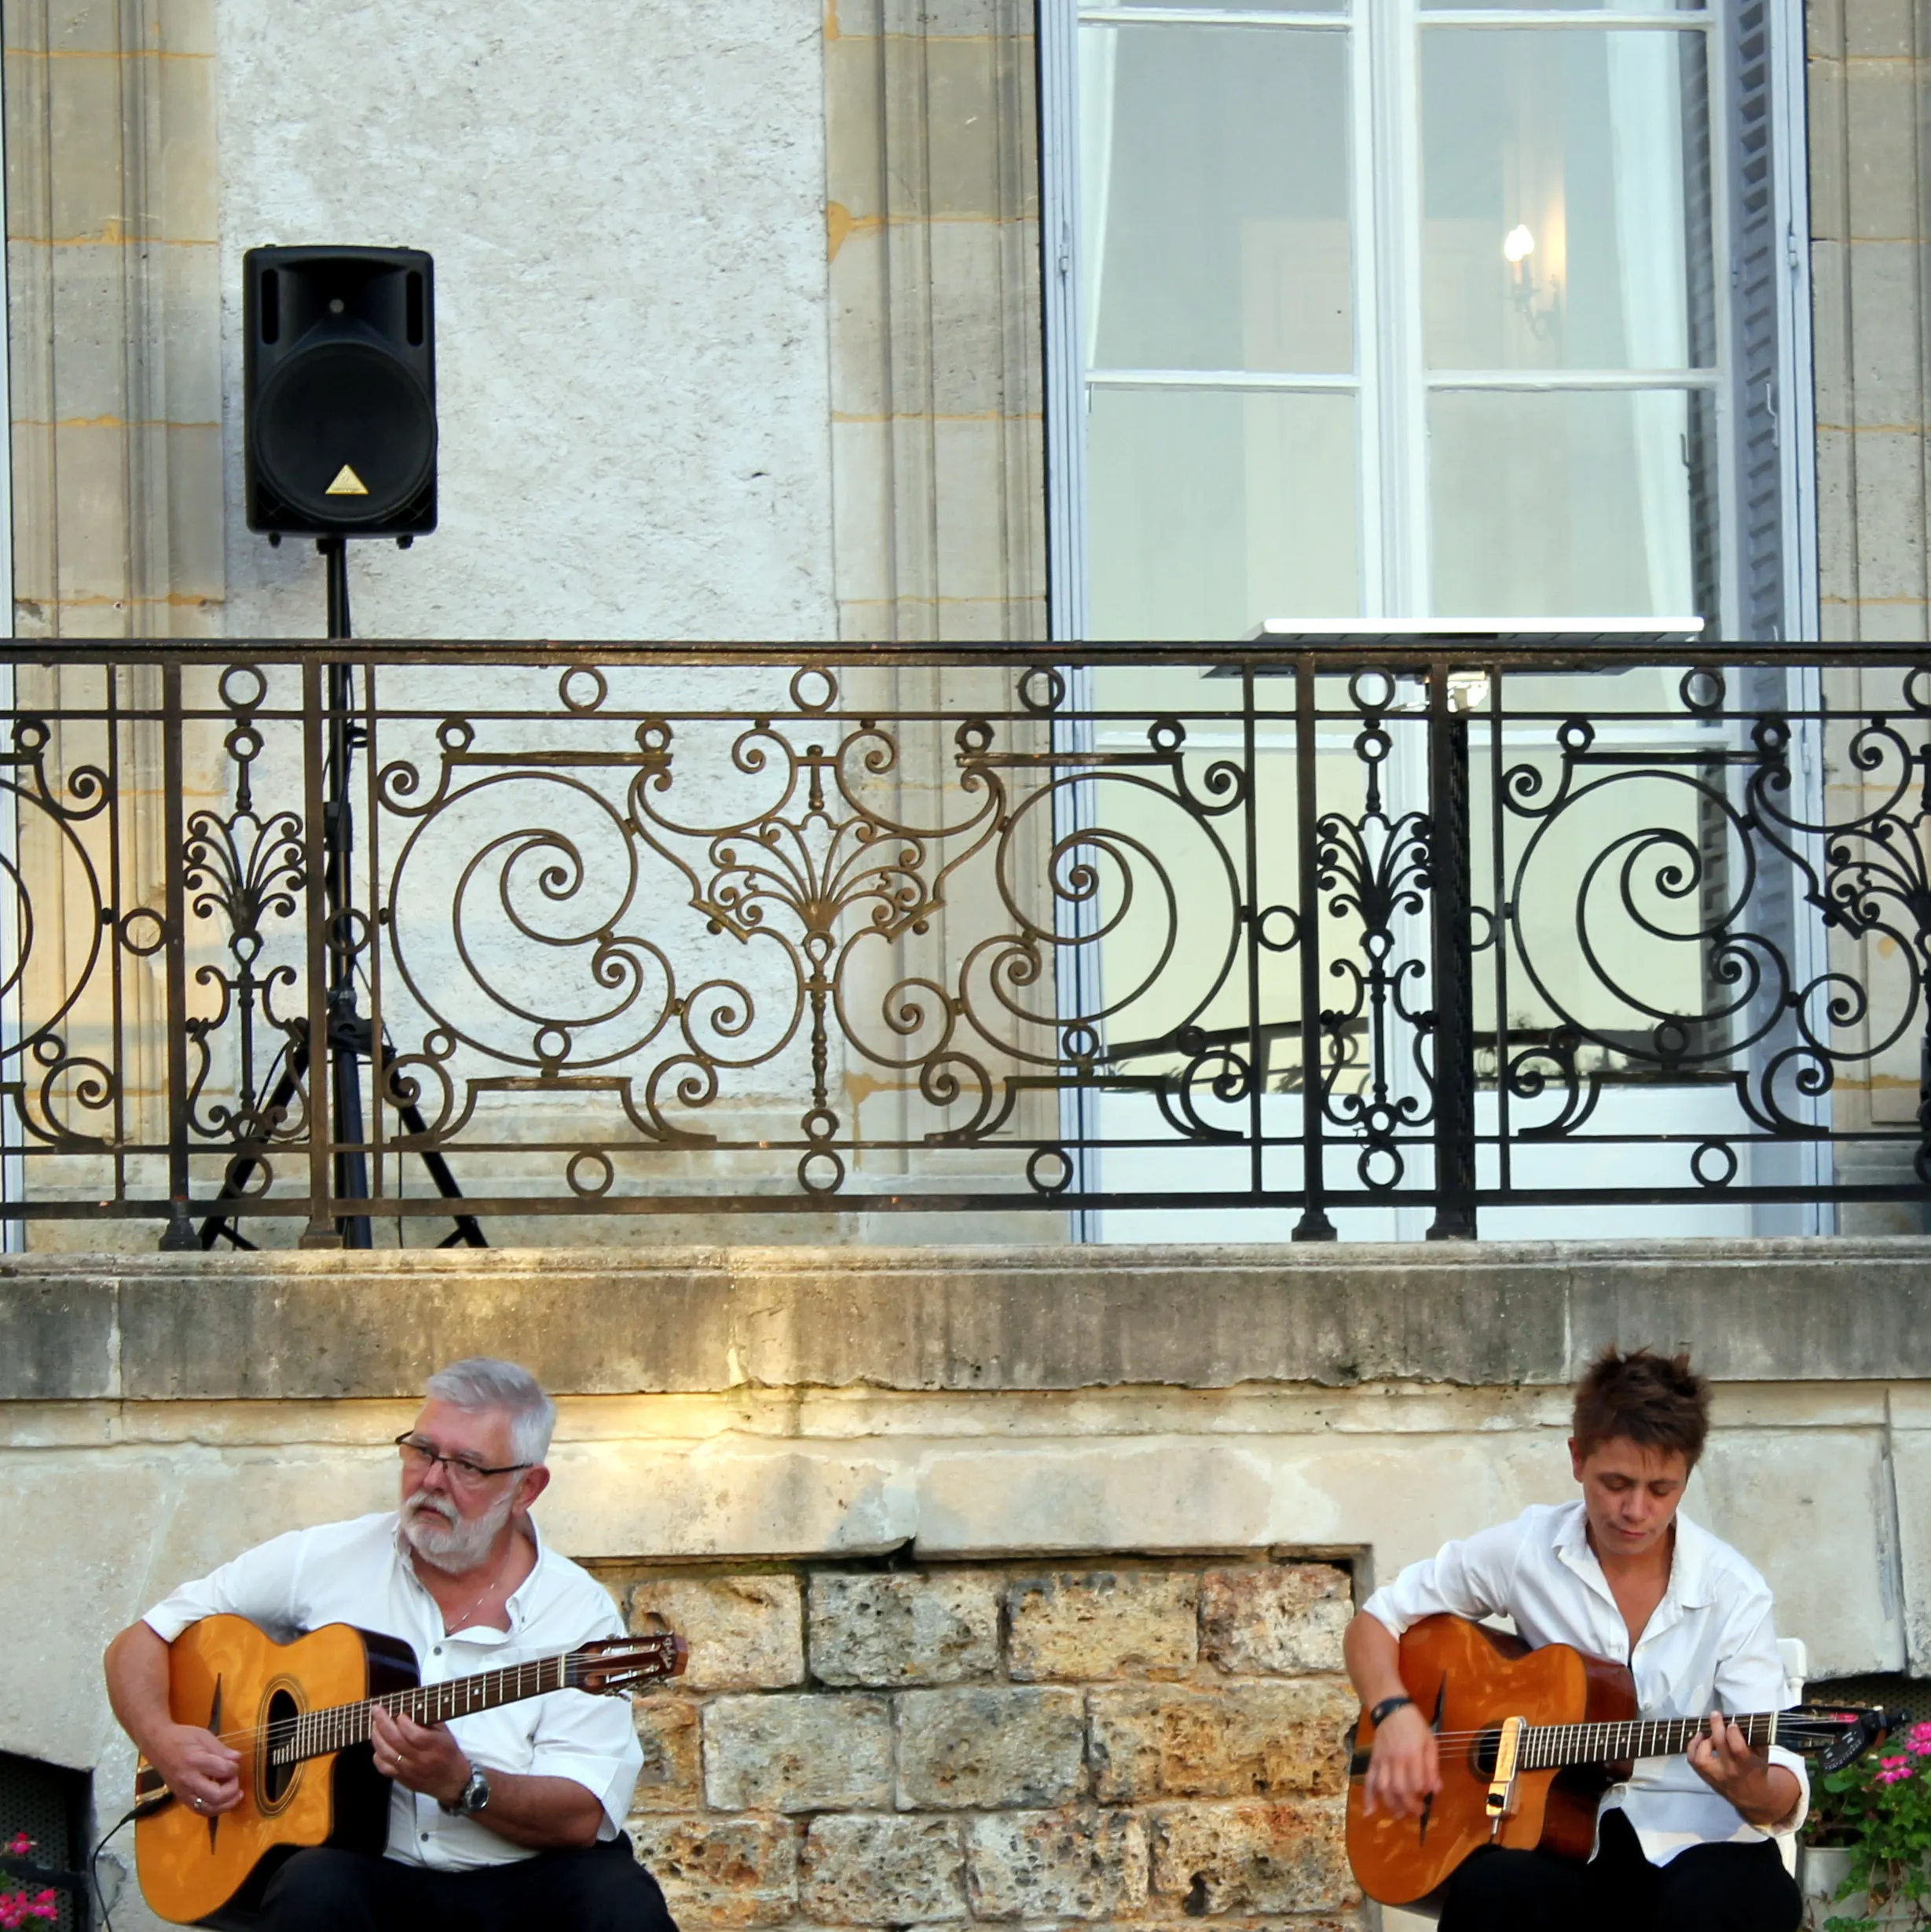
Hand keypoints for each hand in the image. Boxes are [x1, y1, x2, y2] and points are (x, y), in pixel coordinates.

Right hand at [148, 1723, 242, 1816]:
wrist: (157, 1745)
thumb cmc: (182, 1737)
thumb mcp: (204, 1736)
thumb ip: (221, 1750)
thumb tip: (238, 1759)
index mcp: (195, 1761)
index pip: (223, 1771)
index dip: (234, 1768)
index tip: (235, 1763)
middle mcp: (188, 1780)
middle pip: (216, 1796)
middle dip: (232, 1789)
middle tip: (234, 1779)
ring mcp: (183, 1792)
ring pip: (208, 1808)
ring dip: (226, 1804)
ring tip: (235, 1795)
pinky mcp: (181, 1798)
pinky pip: (199, 1810)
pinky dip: (214, 1809)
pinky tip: (223, 1801)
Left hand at [370, 1706, 470, 1808]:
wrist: (451, 1782)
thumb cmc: (448, 1754)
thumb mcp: (445, 1733)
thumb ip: (430, 1721)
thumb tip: (412, 1708)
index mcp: (434, 1746)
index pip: (414, 1734)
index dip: (403, 1722)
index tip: (399, 1713)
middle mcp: (420, 1759)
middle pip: (396, 1741)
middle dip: (383, 1723)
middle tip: (377, 1710)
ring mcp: (408, 1770)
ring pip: (386, 1754)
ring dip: (377, 1737)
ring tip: (374, 1725)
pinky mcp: (401, 1778)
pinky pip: (383, 1767)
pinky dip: (377, 1755)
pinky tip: (378, 1745)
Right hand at [1364, 1703, 1439, 1819]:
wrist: (1390, 1708)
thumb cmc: (1414, 1725)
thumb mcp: (1430, 1741)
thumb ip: (1433, 1766)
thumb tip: (1436, 1789)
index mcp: (1412, 1754)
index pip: (1417, 1783)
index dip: (1423, 1793)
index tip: (1428, 1795)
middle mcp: (1396, 1760)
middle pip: (1400, 1789)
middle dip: (1409, 1805)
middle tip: (1418, 1811)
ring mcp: (1382, 1761)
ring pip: (1384, 1788)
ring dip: (1391, 1805)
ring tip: (1400, 1813)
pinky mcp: (1373, 1760)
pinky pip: (1369, 1779)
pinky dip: (1368, 1796)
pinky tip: (1370, 1810)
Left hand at [1686, 1713, 1781, 1815]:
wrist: (1753, 1798)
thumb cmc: (1757, 1771)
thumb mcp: (1762, 1756)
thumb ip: (1754, 1740)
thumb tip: (1743, 1720)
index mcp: (1747, 1766)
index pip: (1737, 1748)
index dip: (1733, 1733)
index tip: (1732, 1723)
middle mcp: (1730, 1771)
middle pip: (1719, 1745)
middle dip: (1716, 1726)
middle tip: (1716, 1715)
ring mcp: (1715, 1776)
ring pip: (1701, 1756)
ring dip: (1702, 1740)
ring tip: (1707, 1733)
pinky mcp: (1706, 1777)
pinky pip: (1693, 1760)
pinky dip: (1692, 1747)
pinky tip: (1699, 1738)